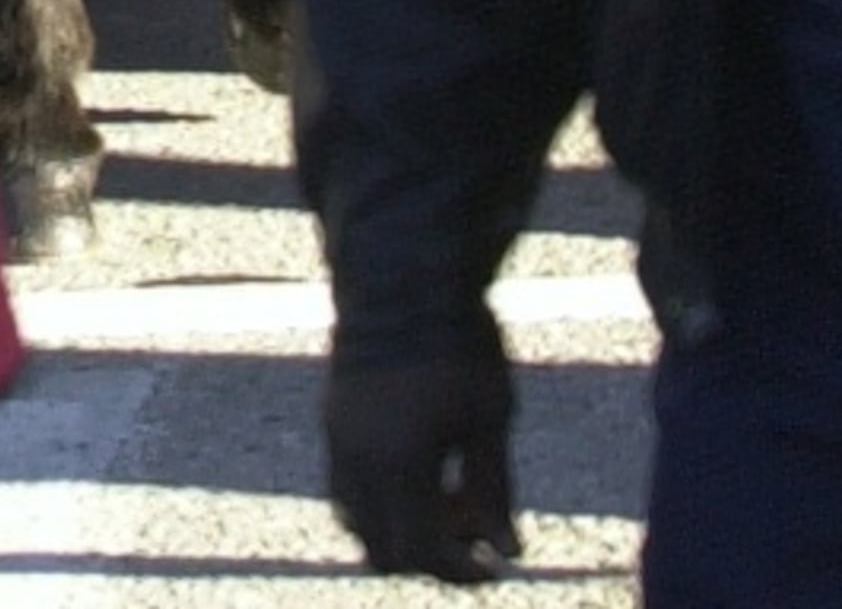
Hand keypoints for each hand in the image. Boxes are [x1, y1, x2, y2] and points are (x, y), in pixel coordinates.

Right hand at [325, 339, 518, 580]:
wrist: (405, 270)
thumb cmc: (459, 340)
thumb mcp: (490, 418)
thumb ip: (496, 491)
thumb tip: (510, 552)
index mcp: (400, 461)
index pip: (423, 553)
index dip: (461, 570)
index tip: (495, 565)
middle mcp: (358, 459)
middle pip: (385, 552)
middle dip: (431, 556)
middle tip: (473, 532)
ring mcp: (338, 439)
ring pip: (359, 524)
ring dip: (402, 531)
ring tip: (449, 497)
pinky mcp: (332, 420)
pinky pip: (347, 490)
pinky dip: (381, 502)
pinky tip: (422, 471)